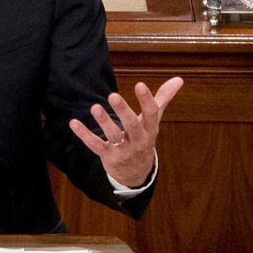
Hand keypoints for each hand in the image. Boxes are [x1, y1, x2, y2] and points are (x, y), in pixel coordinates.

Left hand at [68, 77, 183, 187]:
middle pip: (132, 126)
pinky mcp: (108, 156)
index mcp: (150, 129)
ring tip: (95, 107)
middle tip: (113, 95)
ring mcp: (123, 150)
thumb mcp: (154, 120)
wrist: (137, 174)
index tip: (140, 85)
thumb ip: (163, 98)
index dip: (146, 100)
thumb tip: (179, 79)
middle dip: (123, 112)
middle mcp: (138, 140)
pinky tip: (74, 122)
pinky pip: (95, 145)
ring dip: (104, 122)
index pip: (151, 114)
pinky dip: (84, 135)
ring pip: (113, 136)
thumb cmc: (144, 137)